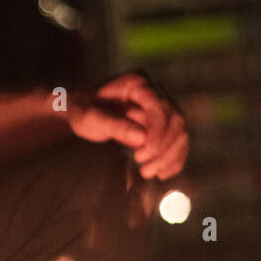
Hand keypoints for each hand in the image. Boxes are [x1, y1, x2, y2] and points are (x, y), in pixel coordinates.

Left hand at [67, 73, 188, 179]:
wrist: (81, 114)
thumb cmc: (83, 110)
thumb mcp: (91, 117)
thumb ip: (115, 125)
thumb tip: (142, 138)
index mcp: (137, 86)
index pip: (159, 108)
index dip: (157, 131)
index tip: (144, 152)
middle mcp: (153, 96)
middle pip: (175, 121)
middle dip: (164, 147)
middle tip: (143, 165)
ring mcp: (159, 112)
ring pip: (179, 134)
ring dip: (169, 157)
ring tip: (147, 172)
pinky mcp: (160, 129)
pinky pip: (176, 144)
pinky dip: (173, 160)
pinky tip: (163, 174)